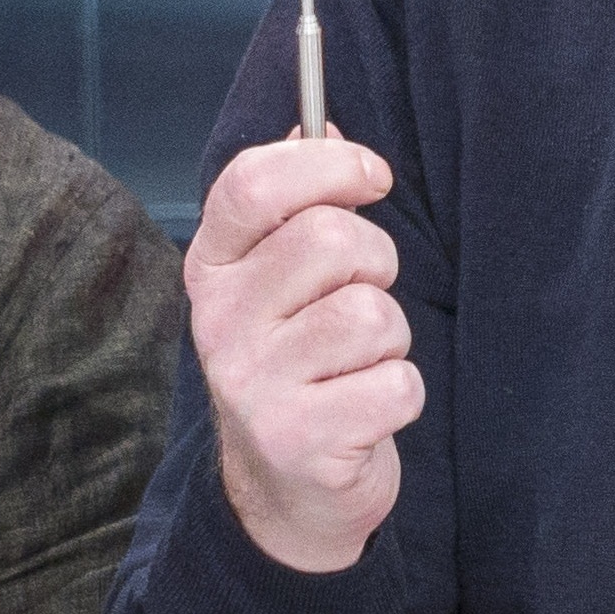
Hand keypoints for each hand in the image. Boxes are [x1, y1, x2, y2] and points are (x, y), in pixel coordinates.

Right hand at [185, 135, 423, 575]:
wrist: (283, 493)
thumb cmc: (299, 365)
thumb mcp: (280, 281)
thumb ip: (299, 201)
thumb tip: (322, 120)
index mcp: (213, 268)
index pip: (254, 181)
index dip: (328, 163)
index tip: (372, 177)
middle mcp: (220, 320)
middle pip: (330, 239)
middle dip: (377, 264)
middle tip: (362, 300)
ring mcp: (252, 382)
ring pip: (371, 314)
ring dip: (391, 338)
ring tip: (358, 364)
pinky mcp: (298, 437)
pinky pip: (396, 383)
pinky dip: (401, 395)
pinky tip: (366, 410)